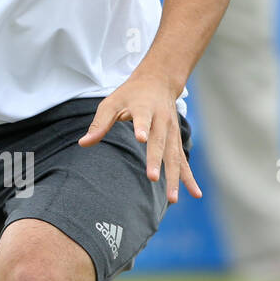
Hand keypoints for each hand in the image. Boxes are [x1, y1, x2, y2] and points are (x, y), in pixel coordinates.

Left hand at [78, 72, 201, 203]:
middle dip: (156, 160)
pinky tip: (196, 194)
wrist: (158, 82)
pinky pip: (183, 160)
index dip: (142, 127)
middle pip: (159, 142)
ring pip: (174, 156)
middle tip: (153, 178)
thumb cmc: (130, 95)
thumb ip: (99, 124)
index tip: (141, 138)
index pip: (143, 118)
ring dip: (174, 177)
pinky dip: (189, 177)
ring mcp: (172, 131)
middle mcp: (161, 120)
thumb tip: (83, 143)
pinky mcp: (177, 140)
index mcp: (144, 108)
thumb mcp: (111, 103)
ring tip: (172, 198)